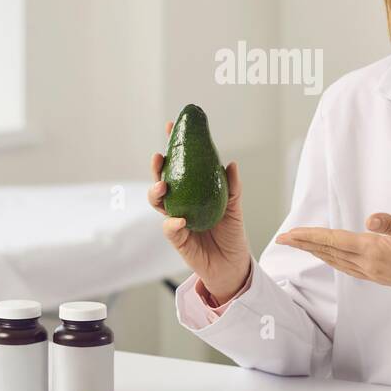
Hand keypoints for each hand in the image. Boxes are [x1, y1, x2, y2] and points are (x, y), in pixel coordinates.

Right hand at [149, 121, 251, 303]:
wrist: (233, 263)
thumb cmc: (232, 233)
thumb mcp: (234, 206)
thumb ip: (231, 187)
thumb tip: (231, 164)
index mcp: (193, 191)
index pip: (180, 165)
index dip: (174, 147)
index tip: (170, 127)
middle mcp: (181, 203)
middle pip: (162, 180)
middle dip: (157, 168)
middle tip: (158, 157)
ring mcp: (176, 219)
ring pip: (159, 203)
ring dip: (156, 192)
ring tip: (162, 186)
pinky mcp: (178, 239)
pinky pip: (170, 229)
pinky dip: (172, 223)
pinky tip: (178, 219)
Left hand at [274, 212, 390, 314]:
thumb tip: (370, 218)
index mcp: (375, 252)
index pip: (334, 241)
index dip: (310, 236)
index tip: (289, 234)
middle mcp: (368, 265)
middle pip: (328, 252)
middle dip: (304, 244)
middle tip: (283, 238)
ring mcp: (372, 273)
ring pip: (335, 260)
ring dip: (315, 251)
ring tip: (299, 244)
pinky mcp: (378, 275)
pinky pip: (346, 266)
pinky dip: (331, 258)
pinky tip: (329, 256)